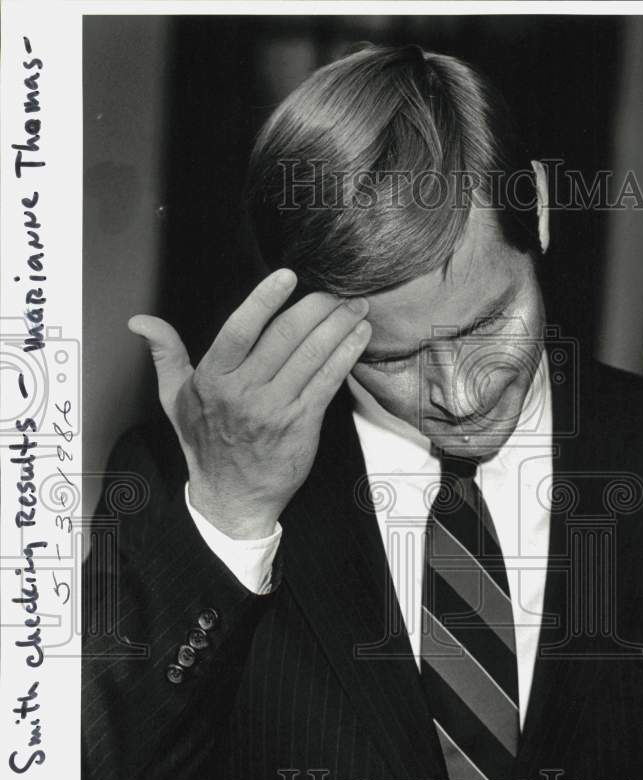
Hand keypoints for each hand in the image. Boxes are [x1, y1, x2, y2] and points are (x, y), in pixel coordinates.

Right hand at [129, 270, 370, 537]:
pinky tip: (359, 338)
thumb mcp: (173, 399)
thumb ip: (165, 355)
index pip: (239, 329)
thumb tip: (140, 321)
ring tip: (356, 307)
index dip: (264, 300)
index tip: (287, 276)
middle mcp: (243, 393)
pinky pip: (327, 382)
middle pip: (284, 337)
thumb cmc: (205, 444)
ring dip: (338, 327)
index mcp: (212, 379)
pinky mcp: (300, 426)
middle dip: (316, 309)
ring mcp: (274, 410)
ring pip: (311, 356)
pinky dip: (346, 356)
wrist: (231, 497)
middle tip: (336, 292)